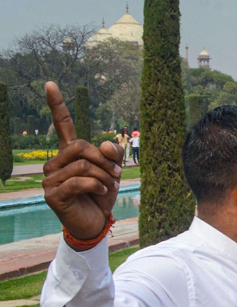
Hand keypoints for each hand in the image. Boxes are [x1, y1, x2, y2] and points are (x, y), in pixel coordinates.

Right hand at [42, 82, 123, 240]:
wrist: (95, 222)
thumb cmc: (101, 195)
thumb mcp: (113, 170)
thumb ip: (113, 153)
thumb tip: (104, 144)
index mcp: (70, 153)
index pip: (63, 125)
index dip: (57, 104)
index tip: (50, 83)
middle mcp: (55, 163)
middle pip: (81, 146)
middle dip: (104, 160)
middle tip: (116, 174)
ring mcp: (50, 178)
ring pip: (83, 165)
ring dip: (103, 176)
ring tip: (108, 186)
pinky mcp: (52, 194)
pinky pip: (80, 181)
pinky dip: (97, 186)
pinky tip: (100, 193)